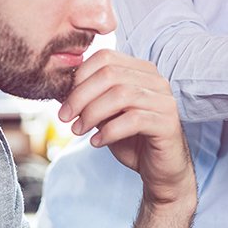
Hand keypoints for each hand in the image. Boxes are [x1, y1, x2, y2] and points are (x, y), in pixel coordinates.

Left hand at [58, 50, 194, 209]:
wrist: (159, 170)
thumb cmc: (132, 140)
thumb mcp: (105, 115)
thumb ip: (90, 99)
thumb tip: (60, 88)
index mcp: (141, 71)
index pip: (106, 57)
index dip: (80, 76)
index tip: (65, 101)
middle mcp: (156, 81)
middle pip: (110, 74)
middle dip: (81, 96)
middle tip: (65, 117)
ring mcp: (164, 101)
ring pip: (121, 95)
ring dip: (92, 113)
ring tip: (79, 130)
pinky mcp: (167, 123)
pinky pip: (134, 120)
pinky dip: (109, 131)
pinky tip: (97, 142)